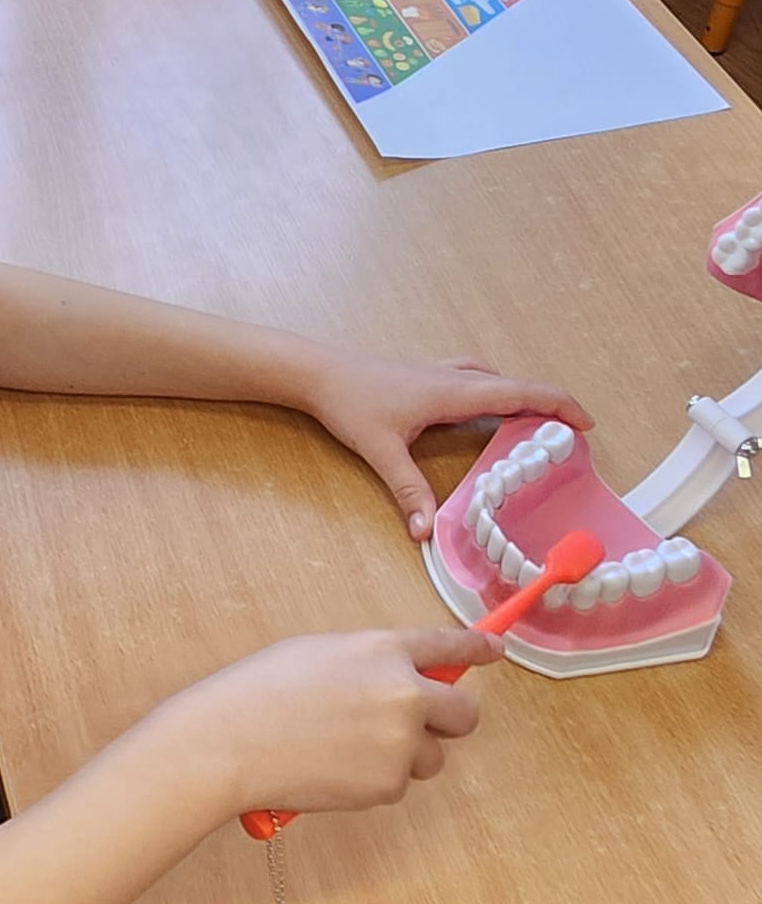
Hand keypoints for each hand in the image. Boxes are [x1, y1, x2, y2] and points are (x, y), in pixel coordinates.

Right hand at [190, 627, 499, 819]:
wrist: (235, 738)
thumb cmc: (264, 689)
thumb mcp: (323, 653)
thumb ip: (371, 663)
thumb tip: (396, 679)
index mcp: (384, 649)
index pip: (448, 646)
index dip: (476, 649)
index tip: (494, 650)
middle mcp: (405, 693)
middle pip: (464, 712)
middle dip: (448, 718)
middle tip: (417, 721)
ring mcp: (401, 742)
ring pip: (431, 755)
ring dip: (405, 753)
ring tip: (349, 747)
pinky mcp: (389, 784)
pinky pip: (398, 782)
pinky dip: (375, 778)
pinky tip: (335, 766)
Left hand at [306, 352, 592, 541]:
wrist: (317, 371)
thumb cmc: (349, 403)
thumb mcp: (381, 451)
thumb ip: (408, 490)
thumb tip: (425, 532)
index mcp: (451, 392)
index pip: (517, 393)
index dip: (556, 405)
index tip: (585, 423)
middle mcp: (451, 377)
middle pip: (513, 384)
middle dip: (548, 403)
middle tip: (572, 431)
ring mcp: (437, 372)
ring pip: (492, 377)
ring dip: (520, 393)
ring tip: (538, 420)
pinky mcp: (424, 374)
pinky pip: (474, 377)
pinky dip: (495, 388)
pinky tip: (488, 406)